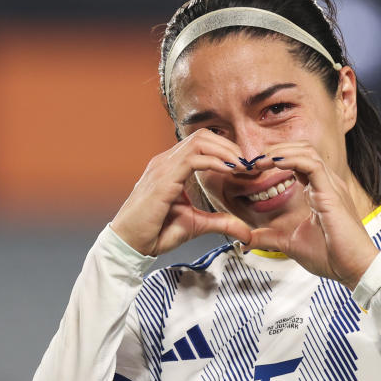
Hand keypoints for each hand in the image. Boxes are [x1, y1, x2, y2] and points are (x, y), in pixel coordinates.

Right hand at [110, 130, 251, 255]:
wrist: (131, 244)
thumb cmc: (156, 232)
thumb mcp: (197, 225)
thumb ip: (221, 222)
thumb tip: (246, 231)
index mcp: (172, 167)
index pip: (203, 143)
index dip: (228, 151)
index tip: (247, 167)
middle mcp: (166, 161)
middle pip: (203, 136)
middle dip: (230, 146)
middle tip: (249, 164)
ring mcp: (163, 167)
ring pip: (200, 141)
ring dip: (226, 151)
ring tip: (242, 166)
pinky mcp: (163, 179)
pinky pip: (193, 158)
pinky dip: (215, 161)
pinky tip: (230, 171)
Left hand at [244, 143, 378, 289]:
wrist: (354, 269)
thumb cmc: (331, 257)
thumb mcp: (289, 244)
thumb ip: (268, 238)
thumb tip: (244, 240)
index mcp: (320, 192)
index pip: (298, 162)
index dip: (275, 160)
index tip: (253, 169)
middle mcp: (327, 184)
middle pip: (302, 149)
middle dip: (275, 150)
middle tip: (252, 162)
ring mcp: (331, 186)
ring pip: (307, 151)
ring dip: (280, 152)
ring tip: (260, 161)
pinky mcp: (332, 193)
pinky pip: (312, 164)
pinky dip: (291, 160)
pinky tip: (274, 164)